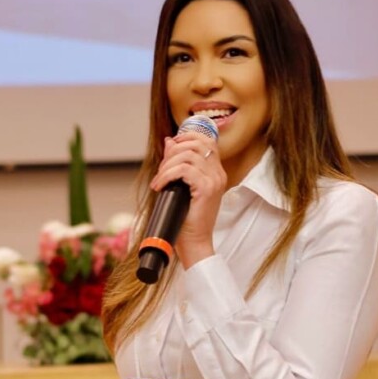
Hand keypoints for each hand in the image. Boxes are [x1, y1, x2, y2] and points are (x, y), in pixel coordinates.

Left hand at [149, 133, 225, 268]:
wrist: (195, 243)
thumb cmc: (187, 219)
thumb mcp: (181, 186)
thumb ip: (176, 163)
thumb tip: (169, 141)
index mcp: (215, 172)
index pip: (207, 140)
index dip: (187, 136)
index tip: (171, 146)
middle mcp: (218, 173)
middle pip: (196, 144)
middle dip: (172, 152)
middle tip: (161, 170)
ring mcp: (214, 180)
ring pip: (187, 156)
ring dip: (167, 165)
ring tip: (159, 180)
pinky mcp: (207, 189)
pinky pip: (184, 170)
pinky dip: (167, 175)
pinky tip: (160, 186)